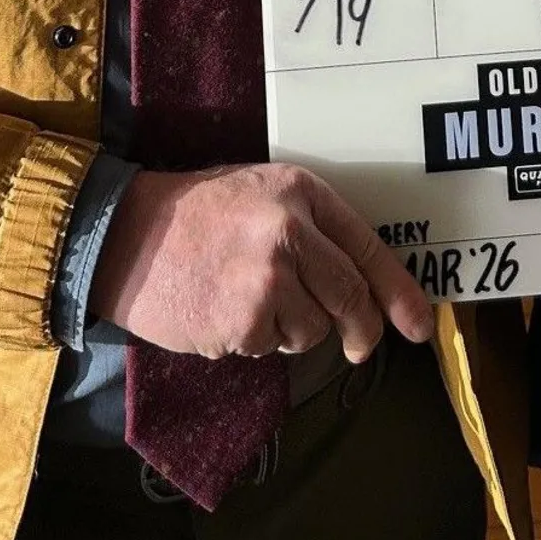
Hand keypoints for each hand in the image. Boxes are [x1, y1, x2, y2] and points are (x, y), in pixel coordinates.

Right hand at [89, 162, 433, 363]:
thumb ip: (310, 230)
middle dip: (360, 330)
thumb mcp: (260, 193)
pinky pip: (269, 347)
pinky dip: (252, 340)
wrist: (121, 235)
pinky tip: (223, 312)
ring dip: (290, 330)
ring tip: (248, 300)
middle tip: (358, 345)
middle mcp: (291, 233)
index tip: (419, 324)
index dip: (399, 292)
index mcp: (301, 193)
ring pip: (311, 330)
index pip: (366, 248)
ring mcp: (268, 280)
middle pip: (350, 298)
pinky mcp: (243, 321)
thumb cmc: (194, 214)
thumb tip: (359, 287)